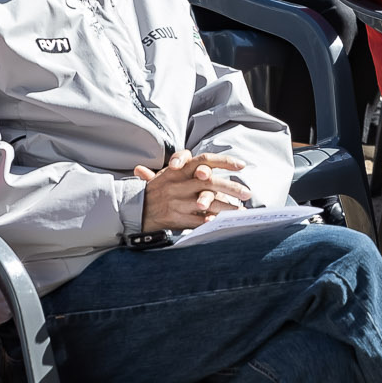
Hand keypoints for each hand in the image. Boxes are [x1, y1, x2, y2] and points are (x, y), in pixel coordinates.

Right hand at [135, 150, 252, 232]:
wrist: (133, 210)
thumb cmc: (155, 192)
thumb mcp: (166, 176)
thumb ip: (186, 170)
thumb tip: (206, 168)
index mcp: (176, 171)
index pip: (203, 160)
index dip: (223, 161)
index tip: (241, 165)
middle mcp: (176, 184)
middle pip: (208, 182)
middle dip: (231, 187)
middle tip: (247, 193)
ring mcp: (175, 201)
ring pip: (206, 203)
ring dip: (225, 207)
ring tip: (241, 210)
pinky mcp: (174, 218)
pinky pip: (196, 220)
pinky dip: (210, 221)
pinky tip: (222, 222)